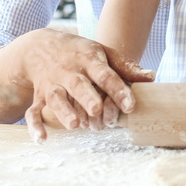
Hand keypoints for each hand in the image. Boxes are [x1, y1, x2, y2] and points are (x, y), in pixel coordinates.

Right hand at [5, 29, 153, 141]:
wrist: (40, 46)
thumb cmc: (80, 53)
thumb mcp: (103, 52)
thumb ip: (126, 67)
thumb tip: (151, 77)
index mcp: (89, 60)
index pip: (105, 75)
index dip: (118, 89)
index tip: (130, 105)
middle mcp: (69, 72)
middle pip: (78, 85)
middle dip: (87, 98)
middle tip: (97, 110)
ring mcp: (52, 85)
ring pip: (56, 98)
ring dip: (64, 112)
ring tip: (76, 125)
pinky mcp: (39, 97)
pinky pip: (34, 111)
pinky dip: (35, 125)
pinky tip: (43, 138)